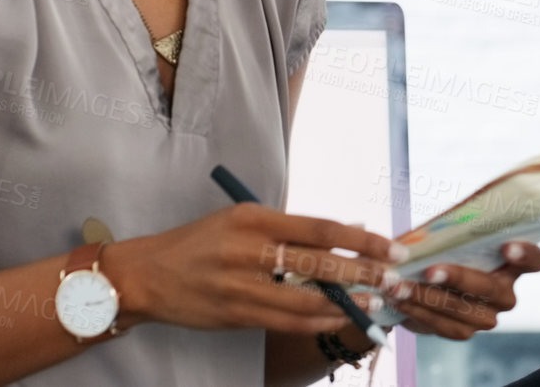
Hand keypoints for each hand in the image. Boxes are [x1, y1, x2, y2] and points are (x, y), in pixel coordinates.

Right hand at [106, 203, 405, 334]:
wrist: (146, 275)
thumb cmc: (199, 243)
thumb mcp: (240, 221)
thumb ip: (286, 229)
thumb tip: (343, 232)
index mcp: (253, 217)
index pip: (320, 228)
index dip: (360, 239)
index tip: (389, 246)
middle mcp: (248, 249)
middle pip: (319, 263)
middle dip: (363, 272)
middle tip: (393, 278)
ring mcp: (241, 286)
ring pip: (307, 299)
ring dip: (347, 303)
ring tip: (375, 302)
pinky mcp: (236, 315)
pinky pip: (287, 321)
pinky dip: (319, 321)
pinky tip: (340, 318)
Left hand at [385, 241, 539, 339]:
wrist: (425, 278)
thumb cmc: (445, 246)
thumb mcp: (452, 231)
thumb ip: (453, 226)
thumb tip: (435, 224)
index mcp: (512, 263)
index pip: (535, 261)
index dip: (526, 255)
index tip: (507, 247)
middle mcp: (505, 293)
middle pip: (490, 288)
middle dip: (458, 278)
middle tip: (430, 270)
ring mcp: (486, 316)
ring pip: (462, 310)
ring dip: (427, 297)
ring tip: (398, 285)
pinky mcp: (464, 331)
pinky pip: (442, 325)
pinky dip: (417, 310)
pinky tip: (397, 299)